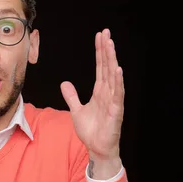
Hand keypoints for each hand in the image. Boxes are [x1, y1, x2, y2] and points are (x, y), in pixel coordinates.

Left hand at [60, 29, 123, 161]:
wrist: (97, 148)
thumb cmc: (91, 131)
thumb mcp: (76, 110)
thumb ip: (72, 96)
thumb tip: (65, 83)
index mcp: (100, 91)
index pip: (100, 67)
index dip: (100, 52)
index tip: (99, 37)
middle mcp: (108, 93)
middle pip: (107, 67)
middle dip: (106, 50)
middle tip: (105, 33)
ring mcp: (113, 101)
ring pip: (113, 77)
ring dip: (112, 60)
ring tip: (111, 45)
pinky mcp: (115, 111)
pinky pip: (117, 95)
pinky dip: (118, 82)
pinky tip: (118, 70)